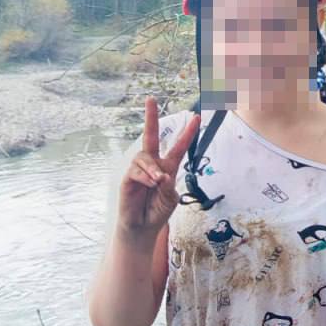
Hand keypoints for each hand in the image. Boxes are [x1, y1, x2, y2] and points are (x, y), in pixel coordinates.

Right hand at [117, 97, 198, 243]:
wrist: (142, 226)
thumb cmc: (157, 211)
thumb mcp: (170, 198)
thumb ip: (169, 185)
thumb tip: (162, 175)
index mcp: (168, 167)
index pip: (179, 147)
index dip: (187, 133)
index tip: (197, 117)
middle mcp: (153, 164)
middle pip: (151, 136)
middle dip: (150, 117)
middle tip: (150, 99)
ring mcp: (139, 170)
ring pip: (145, 157)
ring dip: (153, 169)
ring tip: (157, 182)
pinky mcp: (128, 178)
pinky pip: (136, 170)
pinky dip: (145, 176)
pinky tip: (150, 184)